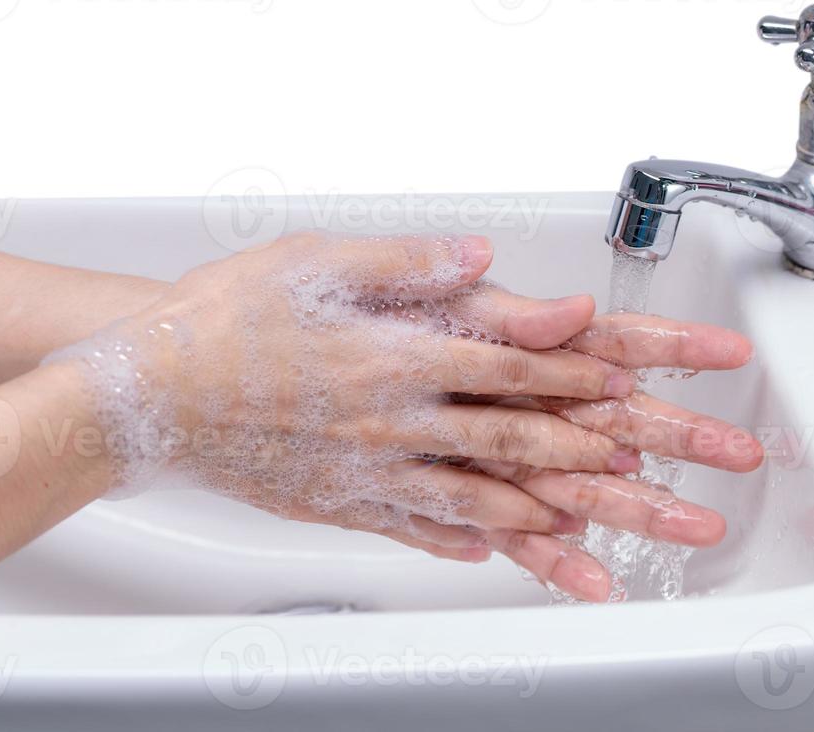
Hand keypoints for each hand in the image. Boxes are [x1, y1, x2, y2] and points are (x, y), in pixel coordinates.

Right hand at [56, 232, 760, 601]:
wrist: (146, 392)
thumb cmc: (221, 318)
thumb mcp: (310, 260)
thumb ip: (405, 260)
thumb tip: (480, 258)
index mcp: (393, 354)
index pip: (513, 365)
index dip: (581, 370)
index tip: (638, 379)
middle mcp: (393, 421)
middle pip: (519, 442)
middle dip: (605, 460)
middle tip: (667, 485)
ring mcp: (368, 470)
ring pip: (482, 500)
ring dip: (556, 523)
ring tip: (612, 553)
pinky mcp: (338, 501)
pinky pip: (415, 529)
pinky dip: (463, 543)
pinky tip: (489, 554)